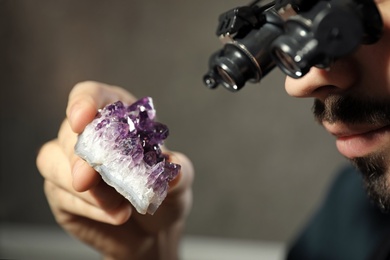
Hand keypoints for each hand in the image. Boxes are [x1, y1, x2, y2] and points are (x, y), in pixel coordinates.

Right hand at [36, 81, 193, 259]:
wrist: (153, 231)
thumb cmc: (163, 196)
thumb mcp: (178, 183)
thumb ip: (177, 175)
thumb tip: (173, 170)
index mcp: (119, 118)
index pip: (92, 95)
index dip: (84, 102)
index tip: (81, 118)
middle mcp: (91, 136)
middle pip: (68, 131)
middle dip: (79, 154)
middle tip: (91, 177)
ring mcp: (71, 164)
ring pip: (52, 161)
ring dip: (81, 185)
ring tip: (116, 204)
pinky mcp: (62, 192)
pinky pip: (61, 194)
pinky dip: (87, 206)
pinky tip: (113, 214)